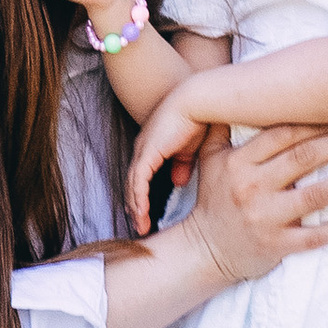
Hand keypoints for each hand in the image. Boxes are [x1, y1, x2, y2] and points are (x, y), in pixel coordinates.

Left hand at [127, 83, 209, 230]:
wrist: (195, 101)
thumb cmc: (196, 119)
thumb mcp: (190, 149)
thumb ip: (183, 165)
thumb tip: (178, 182)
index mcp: (151, 147)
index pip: (140, 176)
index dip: (141, 195)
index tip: (144, 213)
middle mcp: (142, 149)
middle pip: (132, 183)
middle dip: (135, 206)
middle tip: (140, 225)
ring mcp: (143, 150)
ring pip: (132, 185)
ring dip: (135, 207)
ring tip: (140, 225)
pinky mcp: (147, 153)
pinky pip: (138, 181)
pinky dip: (139, 198)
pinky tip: (142, 212)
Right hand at [185, 119, 327, 280]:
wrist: (204, 250)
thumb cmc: (213, 199)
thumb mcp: (210, 159)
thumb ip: (220, 126)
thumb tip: (230, 90)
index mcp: (240, 162)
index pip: (283, 134)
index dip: (315, 121)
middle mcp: (253, 186)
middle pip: (304, 158)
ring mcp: (266, 217)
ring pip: (314, 195)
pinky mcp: (276, 245)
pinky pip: (313, 237)